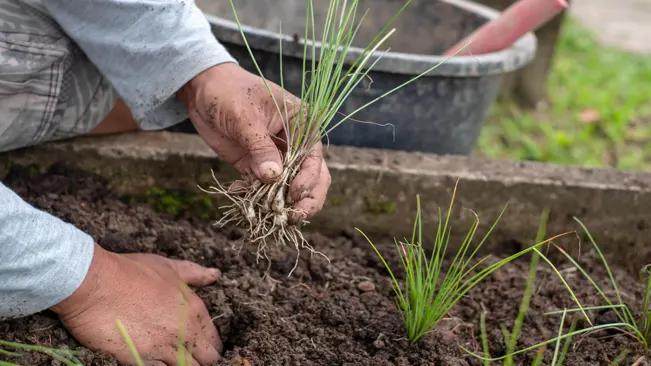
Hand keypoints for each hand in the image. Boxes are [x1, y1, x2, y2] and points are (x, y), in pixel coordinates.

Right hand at [51, 244, 221, 365]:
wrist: (96, 283)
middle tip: (187, 356)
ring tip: (170, 360)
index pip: (214, 339)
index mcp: (194, 309)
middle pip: (207, 359)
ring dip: (182, 365)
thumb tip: (215, 274)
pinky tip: (154, 363)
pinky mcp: (142, 361)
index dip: (208, 345)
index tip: (199, 346)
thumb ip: (194, 273)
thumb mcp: (167, 267)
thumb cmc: (130, 271)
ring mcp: (164, 348)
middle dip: (201, 359)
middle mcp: (185, 331)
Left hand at [178, 62, 330, 221]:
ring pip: (290, 187)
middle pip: (313, 177)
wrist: (202, 90)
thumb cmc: (228, 92)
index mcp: (302, 123)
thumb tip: (274, 178)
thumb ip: (260, 147)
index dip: (308, 179)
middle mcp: (295, 142)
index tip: (293, 194)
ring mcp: (277, 156)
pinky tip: (237, 191)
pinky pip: (264, 189)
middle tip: (291, 217)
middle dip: (306, 200)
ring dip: (280, 203)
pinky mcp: (257, 166)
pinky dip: (254, 197)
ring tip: (266, 212)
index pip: (314, 157)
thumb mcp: (244, 117)